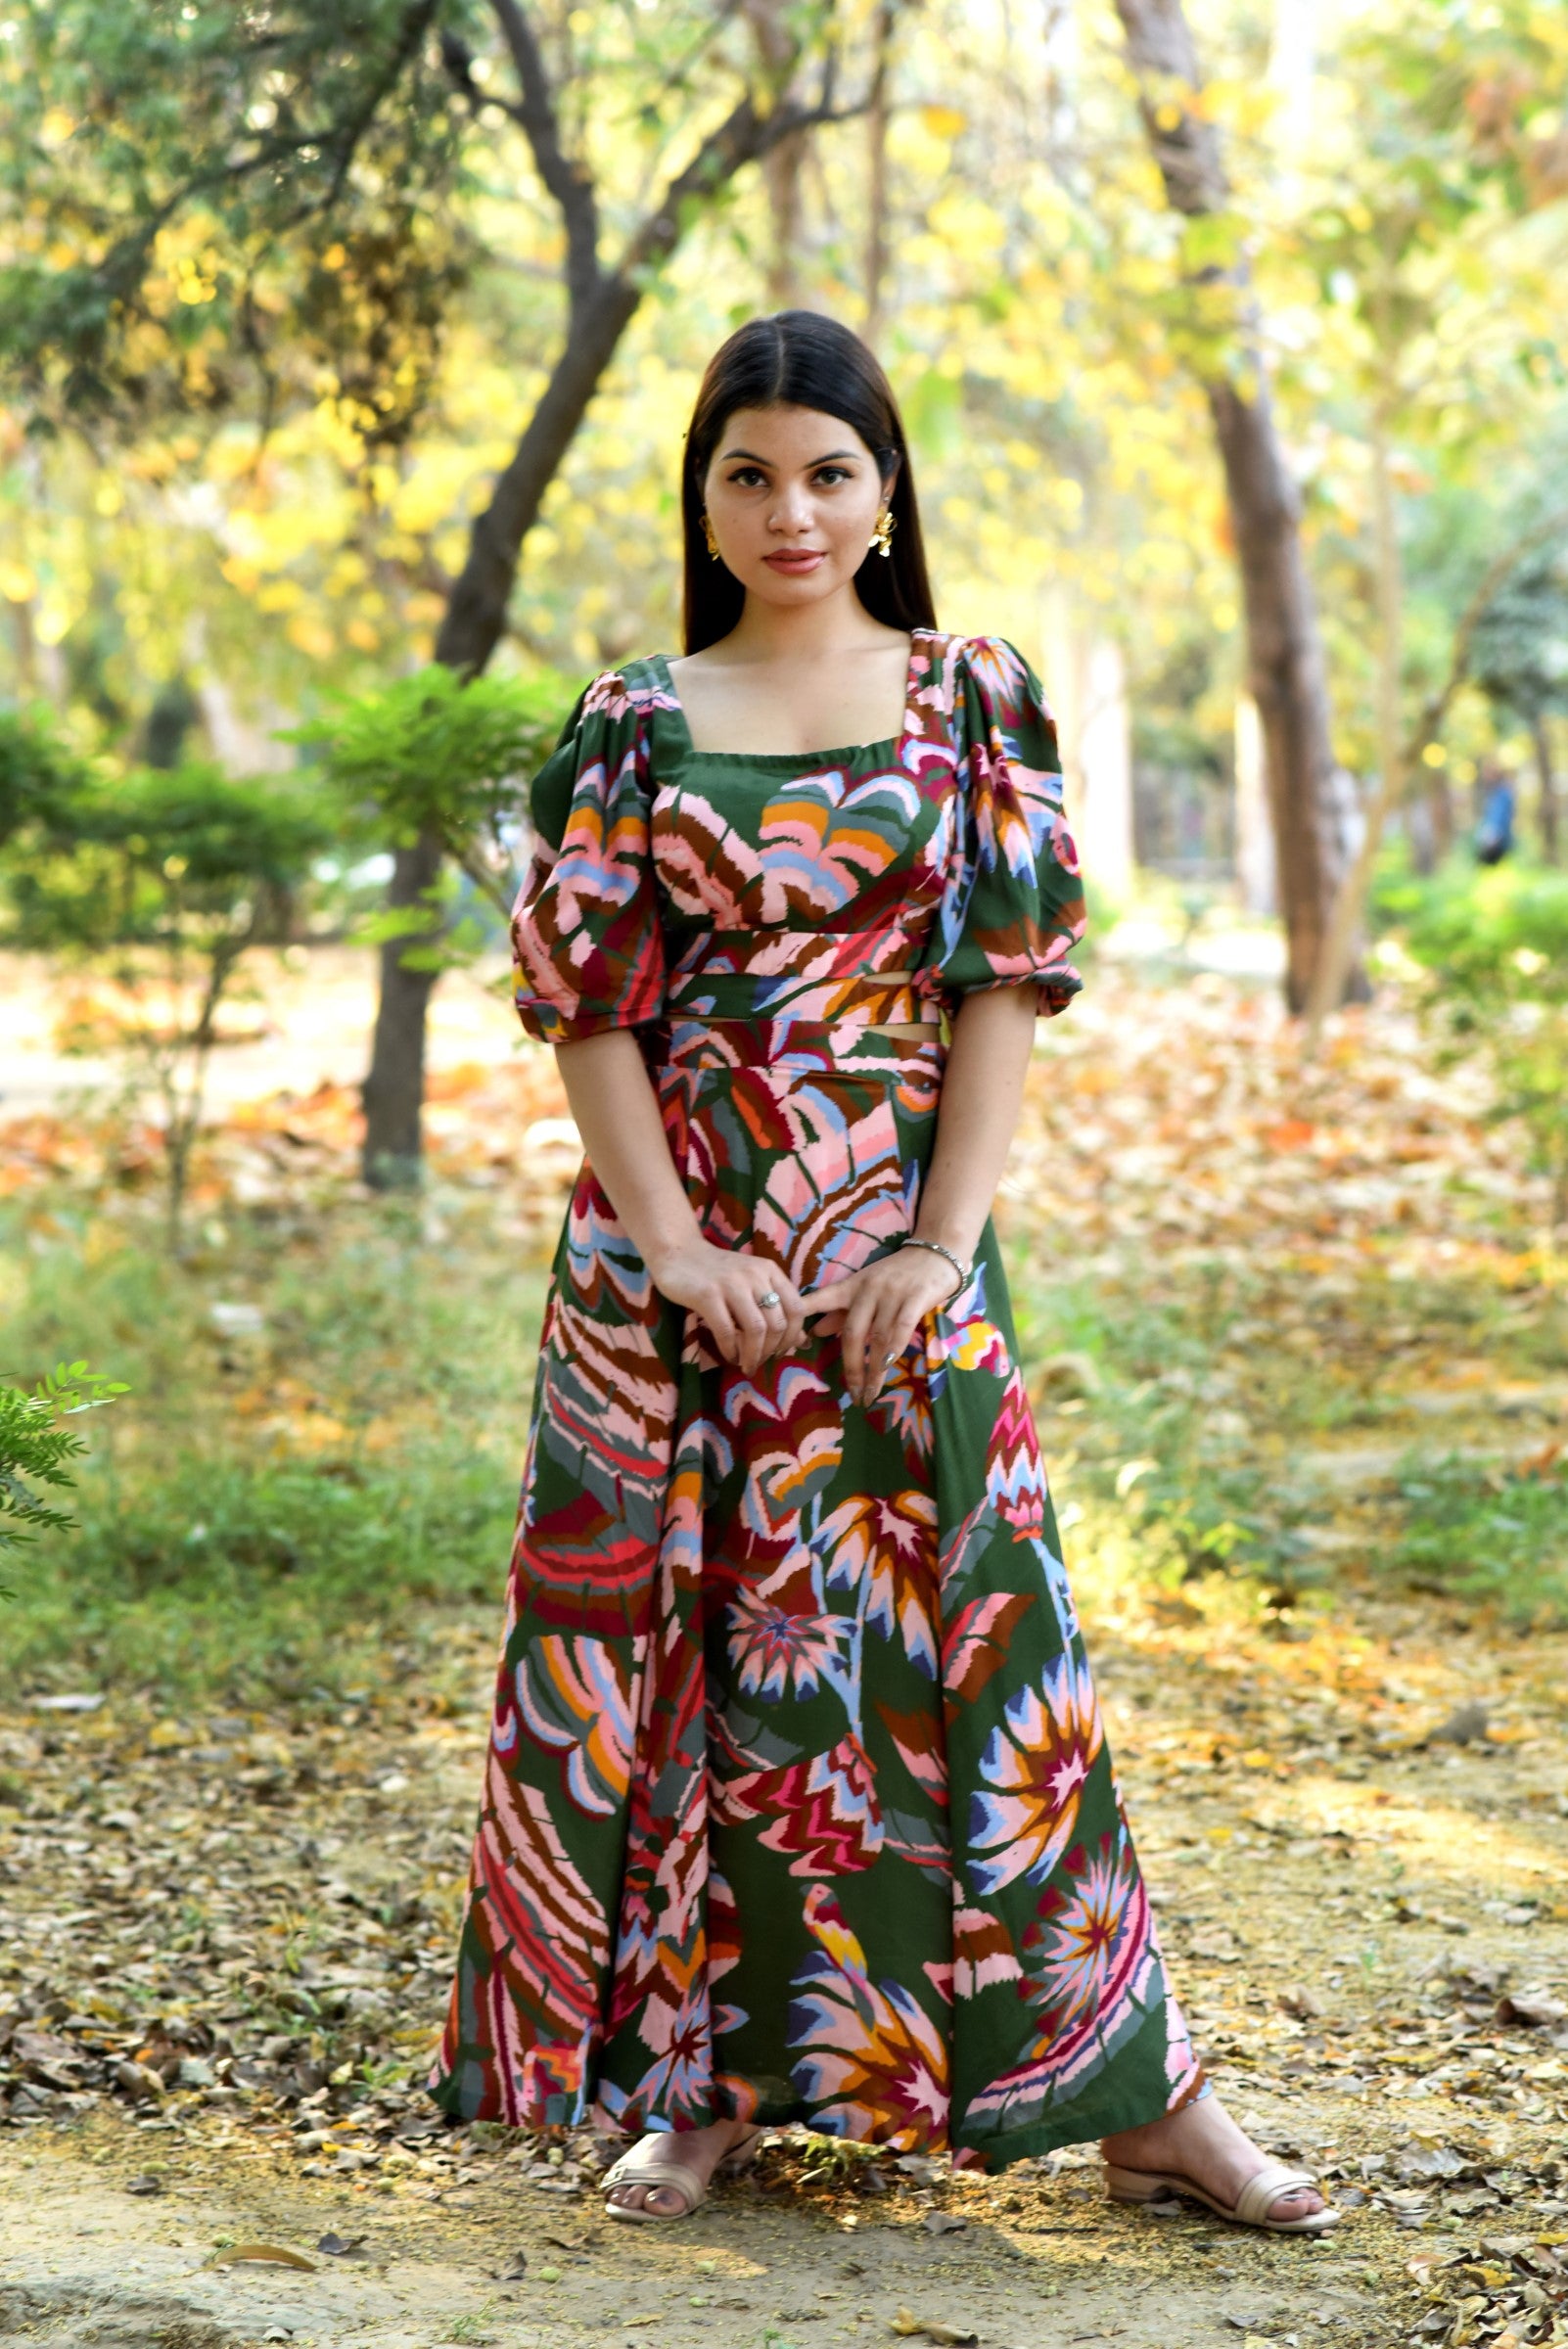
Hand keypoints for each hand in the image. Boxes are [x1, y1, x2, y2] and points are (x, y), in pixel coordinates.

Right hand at [646, 1238, 810, 1374]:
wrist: (679, 1252)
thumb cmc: (718, 1272)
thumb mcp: (753, 1283)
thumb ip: (776, 1308)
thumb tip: (803, 1342)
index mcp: (770, 1271)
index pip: (797, 1309)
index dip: (792, 1336)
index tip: (781, 1352)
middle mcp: (755, 1275)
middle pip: (777, 1323)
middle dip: (771, 1351)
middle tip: (760, 1362)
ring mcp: (731, 1284)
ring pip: (755, 1329)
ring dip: (753, 1355)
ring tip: (746, 1366)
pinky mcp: (707, 1295)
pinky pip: (726, 1331)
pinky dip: (730, 1350)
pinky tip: (729, 1356)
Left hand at [803, 1245, 958, 1405]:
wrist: (935, 1252)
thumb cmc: (897, 1274)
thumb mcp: (865, 1287)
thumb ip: (842, 1310)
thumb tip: (816, 1332)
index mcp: (852, 1286)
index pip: (823, 1298)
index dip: (805, 1312)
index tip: (789, 1335)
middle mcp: (869, 1289)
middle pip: (853, 1331)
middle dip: (852, 1366)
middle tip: (852, 1393)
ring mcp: (893, 1292)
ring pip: (878, 1335)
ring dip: (874, 1368)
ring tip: (871, 1392)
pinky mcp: (917, 1296)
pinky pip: (903, 1326)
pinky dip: (894, 1348)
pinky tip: (888, 1366)